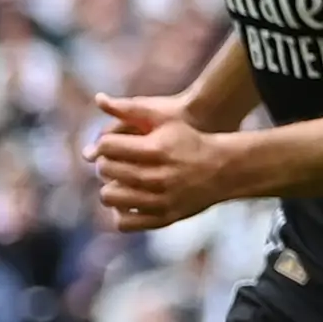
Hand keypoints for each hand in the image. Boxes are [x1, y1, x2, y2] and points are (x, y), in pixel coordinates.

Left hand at [90, 92, 234, 230]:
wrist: (225, 169)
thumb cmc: (189, 140)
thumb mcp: (165, 120)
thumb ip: (130, 109)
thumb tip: (98, 99)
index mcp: (156, 150)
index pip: (108, 146)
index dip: (105, 144)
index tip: (113, 146)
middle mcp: (158, 176)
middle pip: (106, 171)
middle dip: (105, 164)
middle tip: (114, 163)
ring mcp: (161, 200)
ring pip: (110, 197)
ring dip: (109, 188)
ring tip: (119, 182)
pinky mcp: (164, 217)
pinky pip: (125, 222)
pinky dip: (121, 213)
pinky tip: (129, 202)